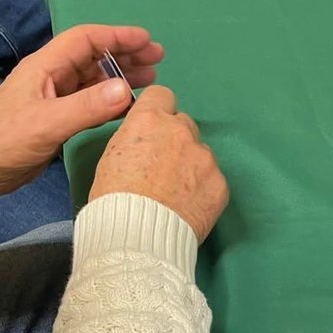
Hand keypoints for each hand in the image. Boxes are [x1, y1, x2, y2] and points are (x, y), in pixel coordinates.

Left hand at [0, 23, 162, 200]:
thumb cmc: (7, 140)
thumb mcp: (48, 123)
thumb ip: (88, 107)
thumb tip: (126, 90)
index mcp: (46, 67)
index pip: (86, 40)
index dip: (117, 37)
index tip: (147, 41)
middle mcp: (52, 77)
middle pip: (94, 57)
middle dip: (125, 54)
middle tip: (157, 59)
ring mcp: (55, 98)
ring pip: (94, 79)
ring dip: (121, 76)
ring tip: (150, 80)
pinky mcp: (57, 118)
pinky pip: (90, 101)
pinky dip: (111, 100)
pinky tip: (128, 106)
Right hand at [89, 86, 227, 243]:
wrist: (137, 237)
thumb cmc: (114, 200)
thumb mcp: (112, 156)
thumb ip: (134, 138)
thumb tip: (145, 138)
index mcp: (150, 120)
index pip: (163, 95)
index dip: (158, 111)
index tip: (155, 128)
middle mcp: (181, 132)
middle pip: (184, 124)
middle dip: (176, 141)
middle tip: (164, 168)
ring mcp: (204, 158)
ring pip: (201, 153)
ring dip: (192, 166)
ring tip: (176, 193)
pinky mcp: (220, 184)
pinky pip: (213, 180)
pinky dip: (204, 190)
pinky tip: (189, 207)